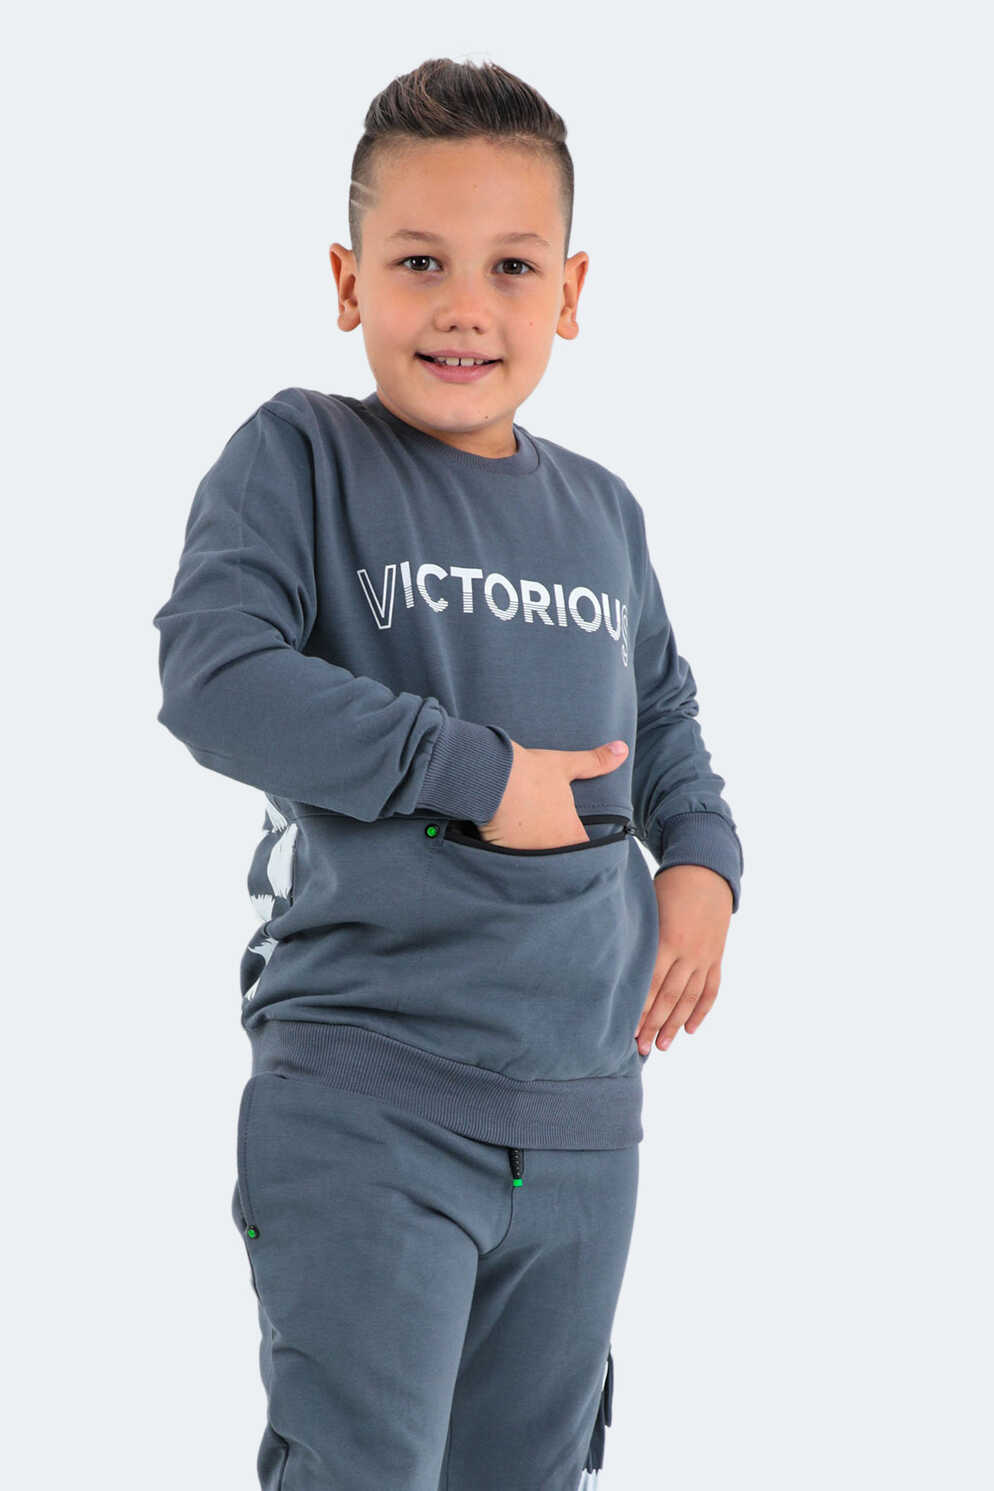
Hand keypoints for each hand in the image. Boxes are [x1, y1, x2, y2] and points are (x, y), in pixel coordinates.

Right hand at [478, 737, 629, 850]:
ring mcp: (526, 855)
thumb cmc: (529, 771)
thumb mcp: (566, 765)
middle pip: (559, 861)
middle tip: (547, 844)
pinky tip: (504, 848)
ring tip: (526, 848)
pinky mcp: (502, 855)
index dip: (580, 847)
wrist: (490, 775)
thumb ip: (595, 762)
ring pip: (533, 864)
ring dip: (531, 857)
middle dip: (554, 854)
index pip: (583, 850)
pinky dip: (508, 858)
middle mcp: (551, 849)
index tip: (575, 841)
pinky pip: (509, 863)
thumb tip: (622, 749)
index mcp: (569, 832)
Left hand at [634, 865, 731, 1055]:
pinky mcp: (716, 957)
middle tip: (641, 1048)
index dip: (639, 1009)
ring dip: (675, 1024)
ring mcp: (705, 957)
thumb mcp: (649, 910)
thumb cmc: (668, 889)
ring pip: (690, 998)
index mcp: (667, 940)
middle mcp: (689, 953)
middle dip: (653, 1025)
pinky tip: (690, 1029)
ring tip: (663, 1046)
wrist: (707, 873)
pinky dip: (701, 1011)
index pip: (651, 984)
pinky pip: (711, 989)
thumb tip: (614, 965)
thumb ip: (637, 938)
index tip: (627, 1030)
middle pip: (669, 997)